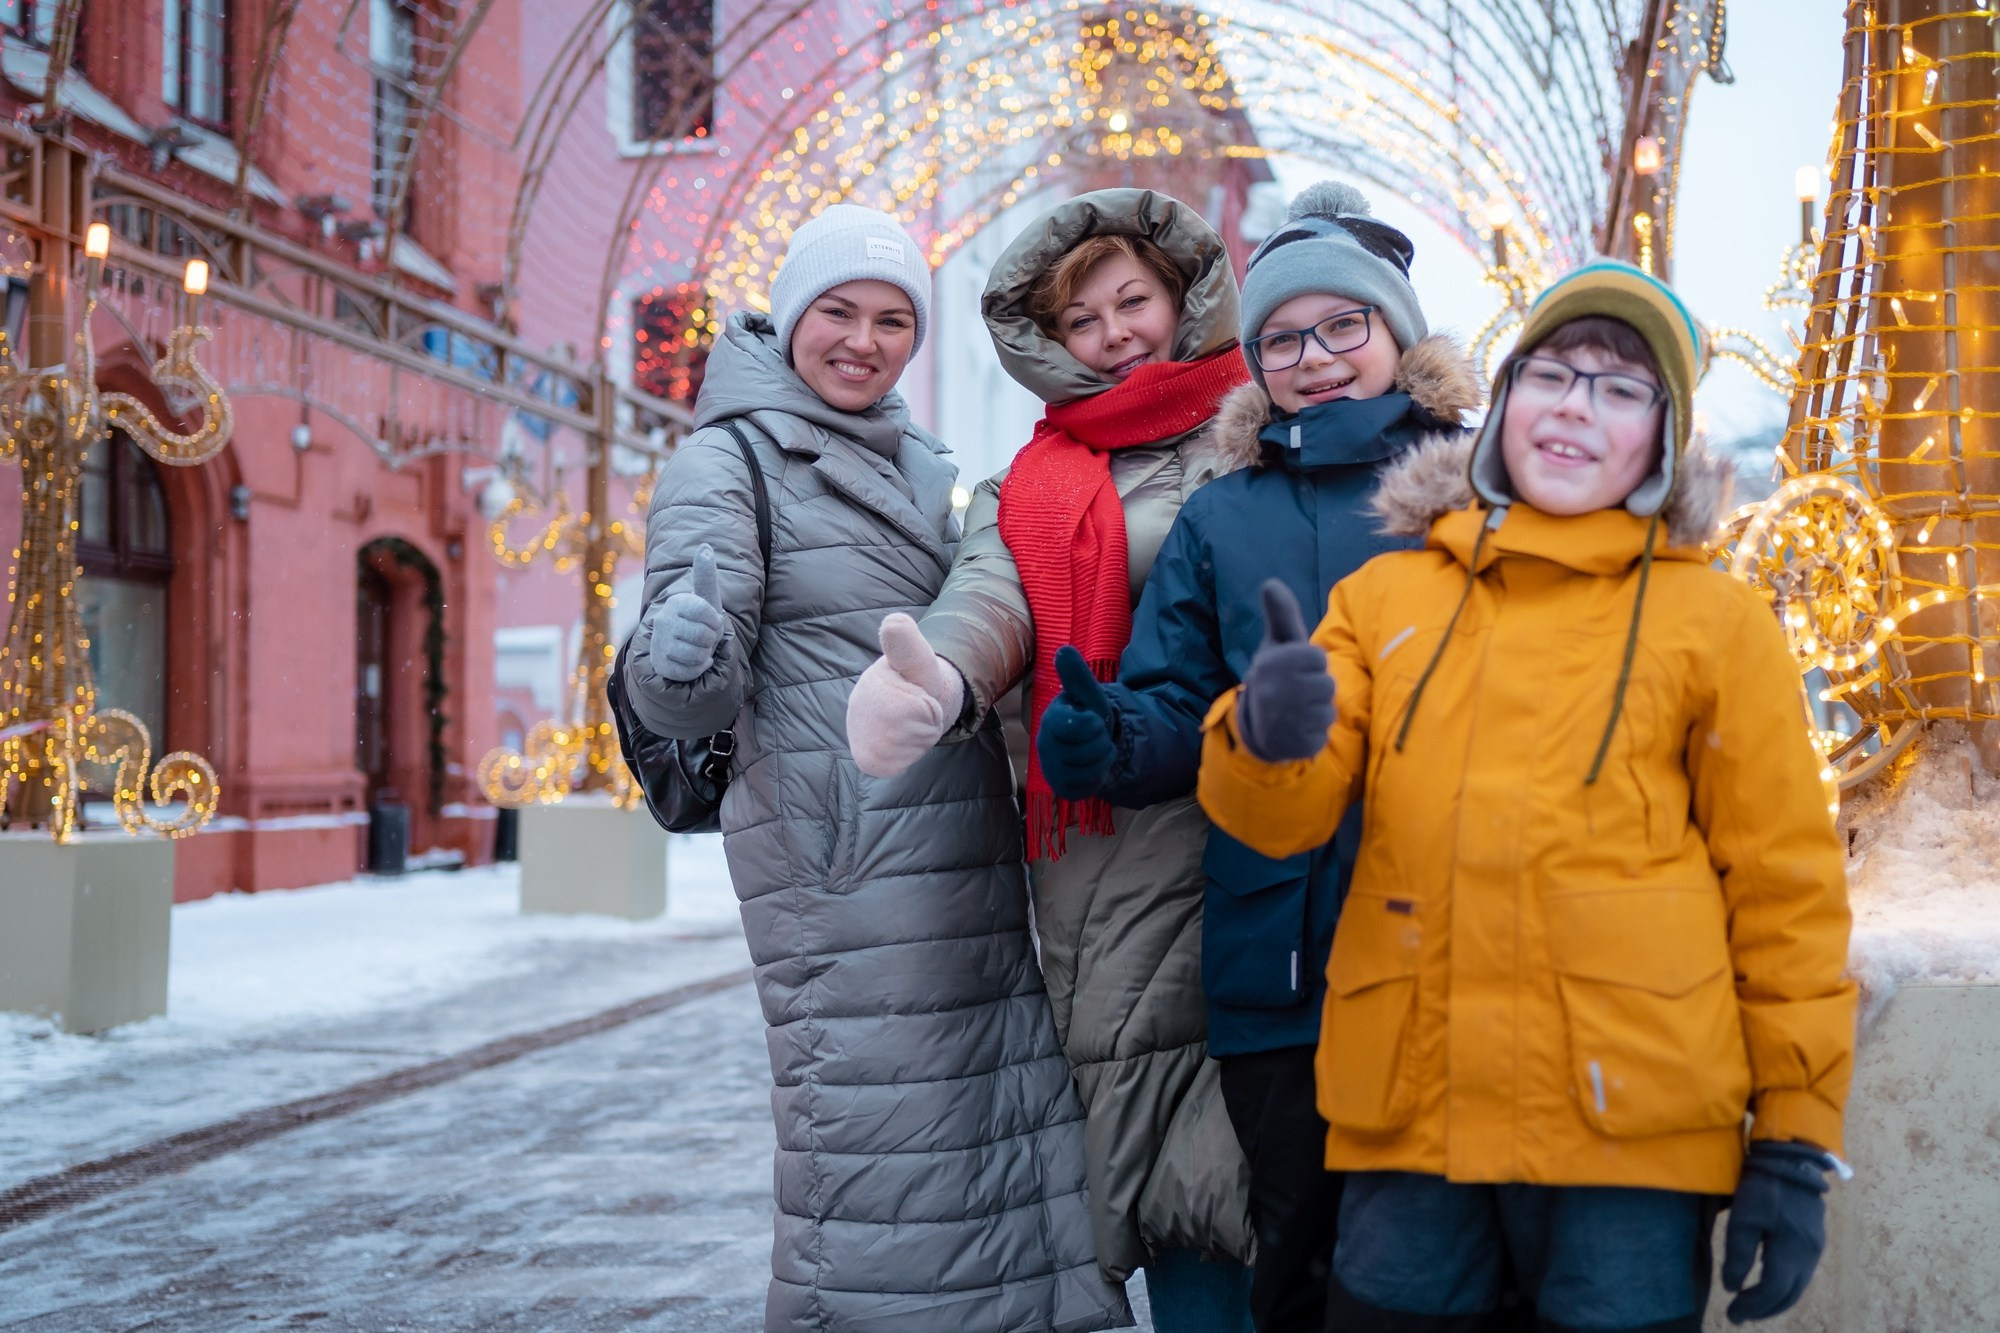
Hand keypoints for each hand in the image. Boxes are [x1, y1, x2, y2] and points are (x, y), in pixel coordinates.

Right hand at [649, 544, 726, 682]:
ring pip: (697, 655)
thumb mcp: (707, 599)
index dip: (716, 623)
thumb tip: (705, 546)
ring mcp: (659, 642)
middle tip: (704, 639)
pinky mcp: (659, 663)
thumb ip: (706, 574)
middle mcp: (664, 620)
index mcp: (677, 602)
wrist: (683, 647)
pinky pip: (689, 671)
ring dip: (704, 655)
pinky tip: (692, 662)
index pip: (708, 615)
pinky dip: (697, 669)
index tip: (712, 622)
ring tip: (698, 649)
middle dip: (711, 641)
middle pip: (705, 637)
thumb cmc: (700, 621)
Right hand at [846, 613, 964, 777]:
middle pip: (922, 730)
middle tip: (916, 711)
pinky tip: (900, 742)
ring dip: (920, 737)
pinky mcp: (866, 759)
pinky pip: (900, 764)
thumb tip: (894, 622)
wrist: (904, 706)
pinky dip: (908, 756)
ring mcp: (860, 735)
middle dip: (929, 722)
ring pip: (913, 747)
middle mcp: (860, 707)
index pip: (922, 711)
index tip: (921, 696)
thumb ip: (908, 645)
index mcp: (875, 682)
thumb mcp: (918, 660)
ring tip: (909, 724)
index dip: (930, 708)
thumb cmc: (916, 680)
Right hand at [1037, 646, 1118, 799]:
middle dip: (1102, 743)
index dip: (1095, 724)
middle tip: (1095, 737)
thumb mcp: (1088, 694)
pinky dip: (1097, 779)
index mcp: (1051, 719)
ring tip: (1094, 751)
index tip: (1092, 719)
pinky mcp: (1060, 787)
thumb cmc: (1087, 714)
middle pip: (1090, 751)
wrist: (1090, 742)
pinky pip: (1088, 788)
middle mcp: (1045, 745)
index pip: (1079, 726)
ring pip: (1091, 771)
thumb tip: (1063, 650)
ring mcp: (1051, 768)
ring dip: (1102, 760)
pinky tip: (1090, 768)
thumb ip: (1077, 674)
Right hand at [1234, 580, 1334, 763]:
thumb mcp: (1278, 643)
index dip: (1311, 663)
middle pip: (1327, 685)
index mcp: (1272, 663)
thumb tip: (1271, 582)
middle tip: (1296, 692)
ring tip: (1297, 710)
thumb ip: (1281, 614)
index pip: (1318, 658)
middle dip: (1316, 688)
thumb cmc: (1276, 674)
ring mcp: (1283, 720)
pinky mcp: (1293, 745)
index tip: (1294, 669)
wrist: (1256, 724)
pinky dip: (1313, 734)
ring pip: (1327, 711)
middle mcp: (1275, 691)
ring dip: (1317, 712)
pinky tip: (1296, 730)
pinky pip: (1321, 737)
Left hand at [1722, 1141, 1832, 1322]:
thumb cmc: (1764, 1186)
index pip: (1774, 1291)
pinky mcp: (1815, 1237)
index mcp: (1793, 1250)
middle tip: (1739, 1314)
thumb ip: (1738, 1254)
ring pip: (1799, 1285)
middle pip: (1790, 1294)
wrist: (1791, 1159)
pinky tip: (1769, 1283)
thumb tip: (1732, 1287)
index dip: (1753, 1306)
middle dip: (1765, 1308)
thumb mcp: (1743, 1218)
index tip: (1732, 1314)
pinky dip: (1785, 1285)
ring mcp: (1816, 1246)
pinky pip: (1802, 1272)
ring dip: (1776, 1299)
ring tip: (1752, 1304)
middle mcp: (1810, 1254)